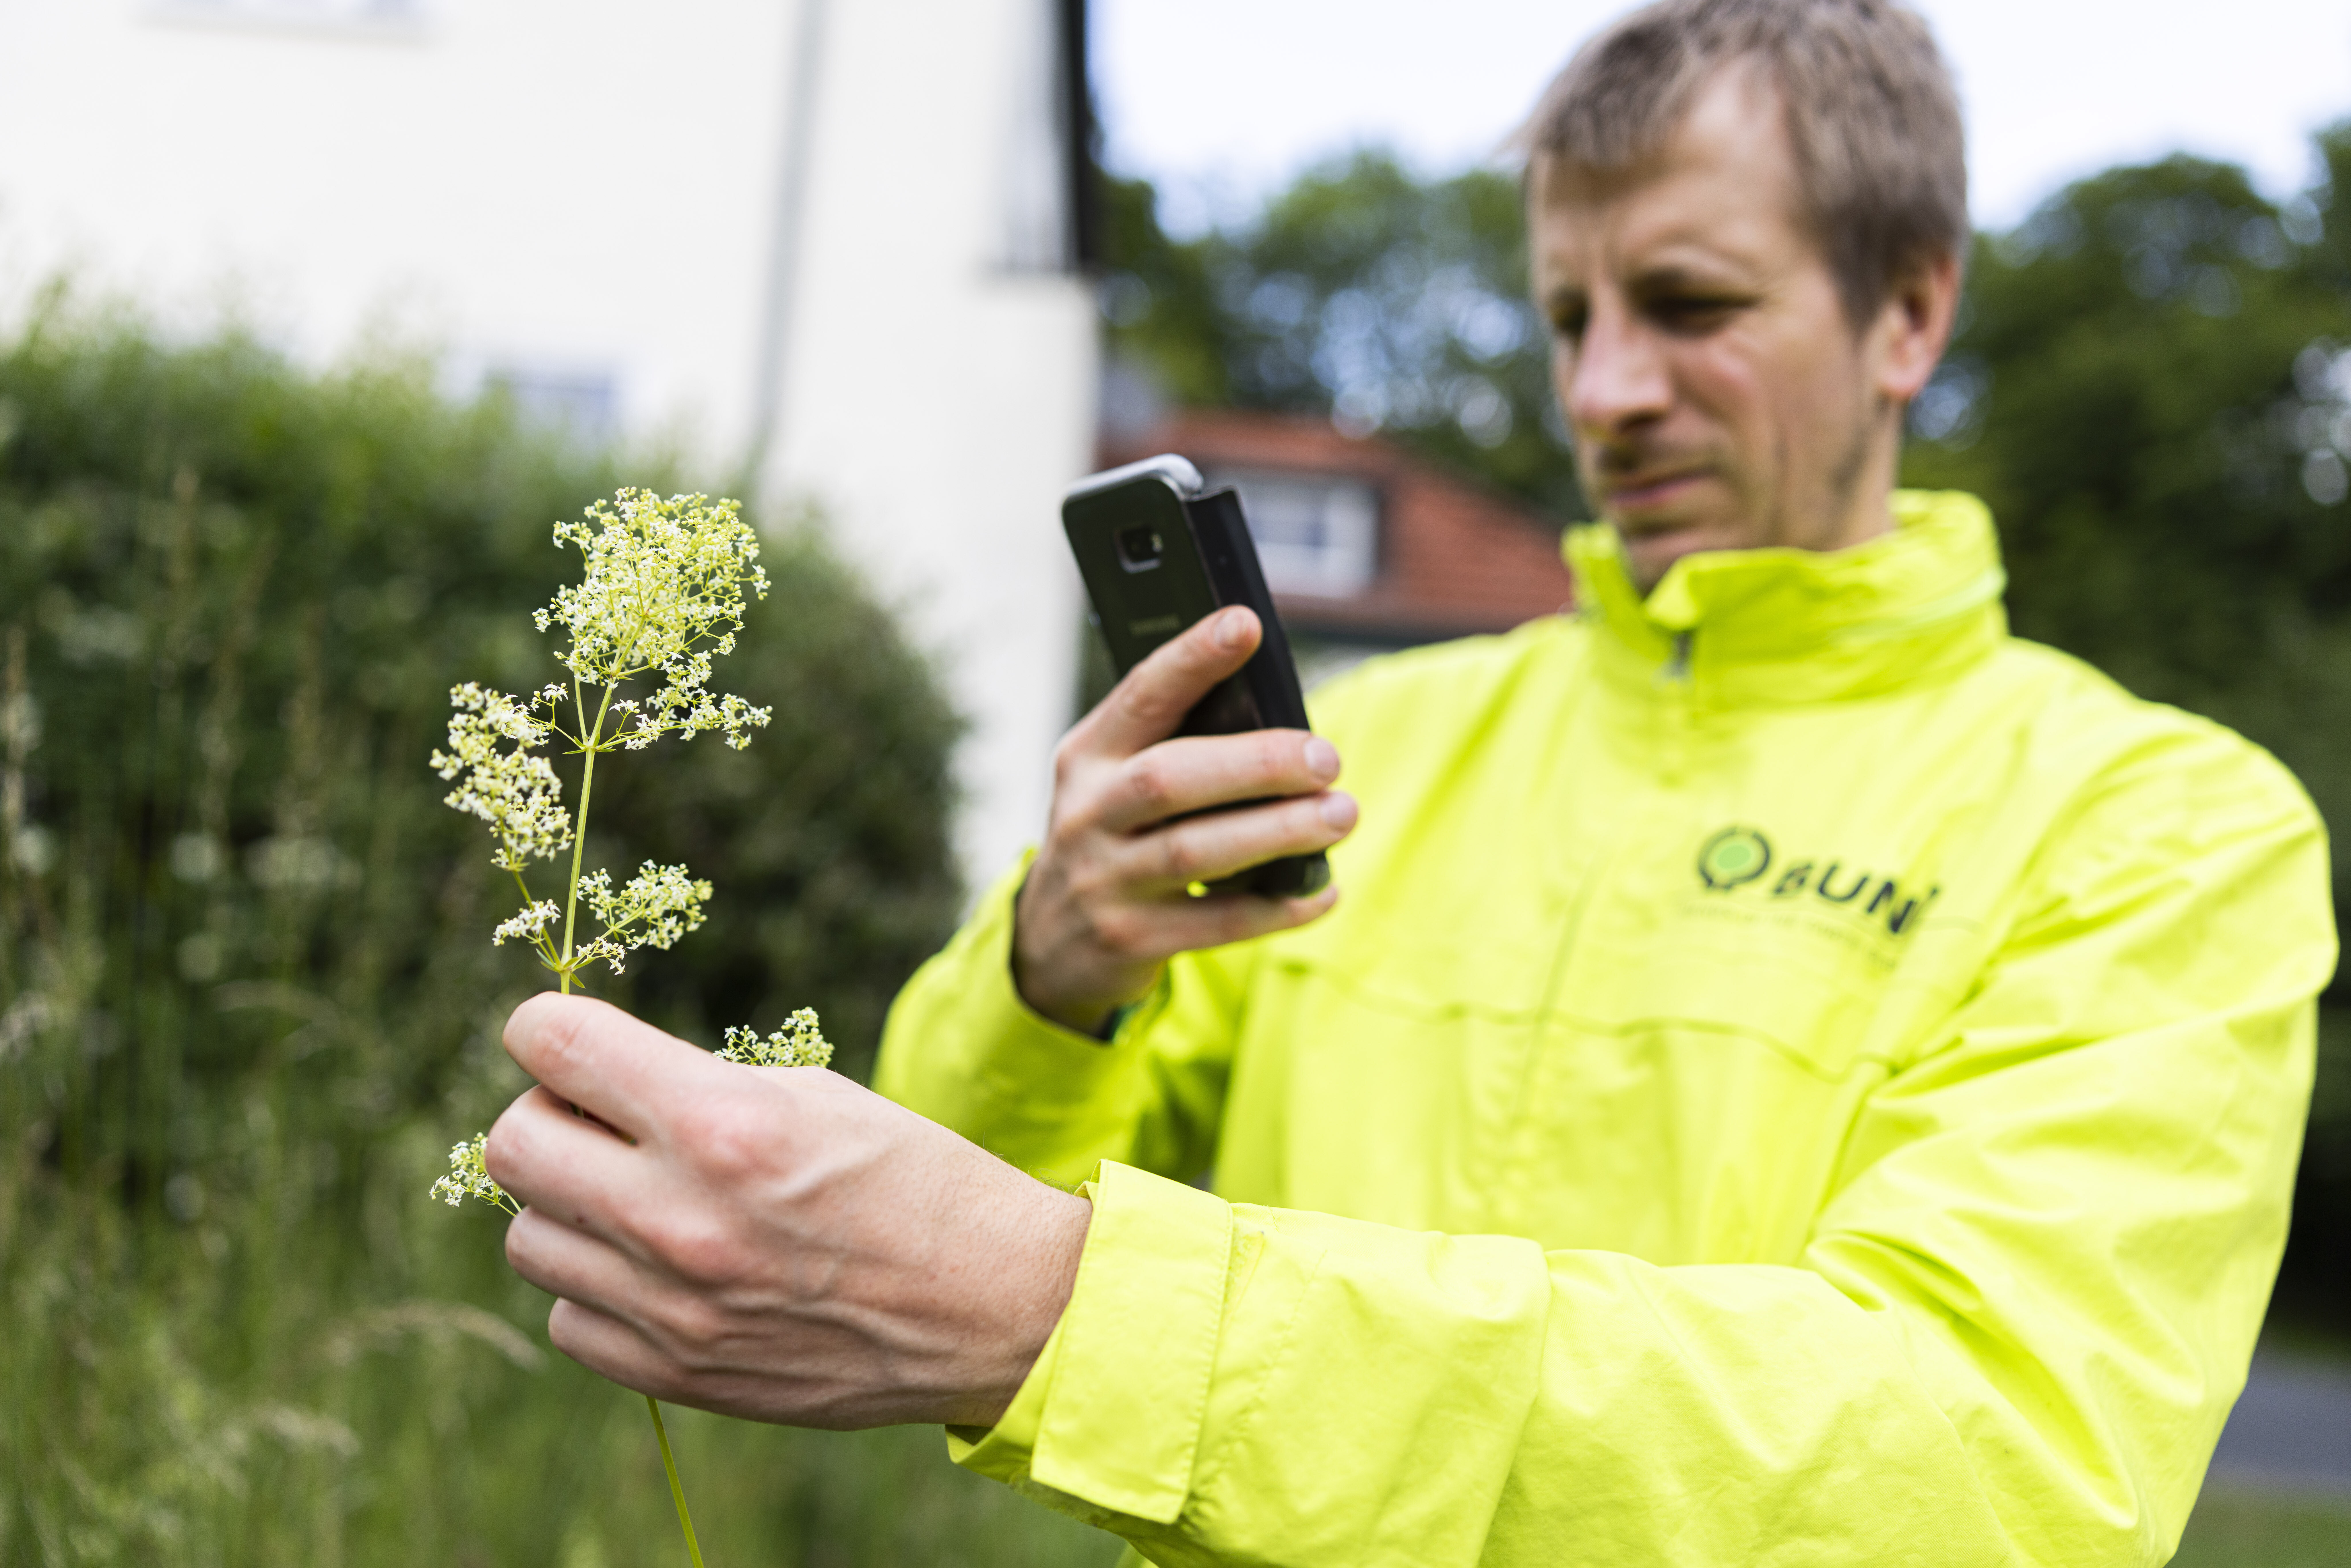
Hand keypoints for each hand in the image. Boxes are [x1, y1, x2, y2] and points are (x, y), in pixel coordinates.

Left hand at [483, 993, 1090, 1429]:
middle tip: (600, 1121)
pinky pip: (570, 1317)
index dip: (545, 1029)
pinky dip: (598, 1288)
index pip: (553, 1046)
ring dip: (571, 1207)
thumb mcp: (812, 1096)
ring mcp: (670, 1305)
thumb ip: (696, 1088)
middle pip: (512, 1145)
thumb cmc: (912, 1179)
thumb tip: (598, 1085)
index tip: (562, 1037)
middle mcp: (678, 1214)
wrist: (990, 1305)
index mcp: (721, 1123)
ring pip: (528, 1239)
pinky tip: (660, 1269)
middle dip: (547, 1115)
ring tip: (637, 1199)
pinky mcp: (675, 1372)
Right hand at [1014, 606, 1357, 1031]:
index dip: (1191, 659)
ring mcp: (1104, 881)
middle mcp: (1087, 813)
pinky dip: (1278, 906)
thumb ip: (1174, 744)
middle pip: (1171, 778)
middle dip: (1256, 764)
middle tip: (1326, 759)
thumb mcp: (1115, 779)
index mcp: (1087, 756)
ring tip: (1340, 815)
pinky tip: (1322, 889)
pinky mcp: (1130, 939)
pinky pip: (1217, 921)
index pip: (1140, 695)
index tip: (1245, 625)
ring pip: (1196, 850)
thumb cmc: (1112, 835)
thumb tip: (1280, 720)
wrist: (1050, 943)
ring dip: (1278, 832)